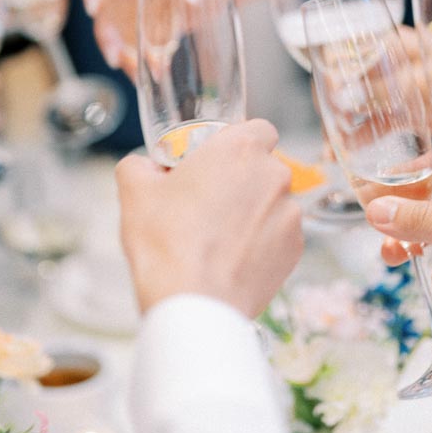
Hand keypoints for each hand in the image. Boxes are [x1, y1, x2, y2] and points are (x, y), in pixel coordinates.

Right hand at [83, 0, 208, 77]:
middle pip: (109, 8)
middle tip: (116, 58)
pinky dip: (148, 59)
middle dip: (108, 35)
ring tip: (136, 75)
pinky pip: (146, 42)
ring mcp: (148, 3)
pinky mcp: (162, 23)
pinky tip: (154, 74)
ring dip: (127, 53)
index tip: (95, 9)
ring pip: (124, 30)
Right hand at [116, 119, 302, 316]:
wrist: (194, 303)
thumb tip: (144, 166)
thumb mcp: (135, 192)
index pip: (257, 128)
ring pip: (273, 202)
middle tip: (209, 202)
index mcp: (240, 149)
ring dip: (253, 212)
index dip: (238, 143)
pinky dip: (262, 242)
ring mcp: (290, 214)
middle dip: (242, 180)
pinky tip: (233, 258)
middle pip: (265, 167)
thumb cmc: (165, 242)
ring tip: (219, 237)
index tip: (217, 162)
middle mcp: (274, 175)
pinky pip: (280, 234)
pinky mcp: (296, 249)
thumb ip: (140, 165)